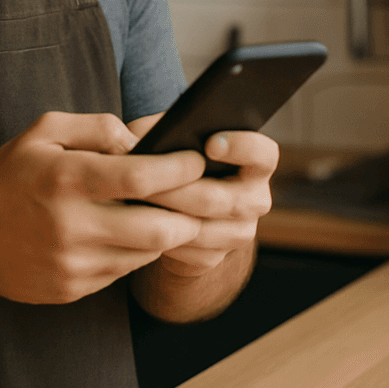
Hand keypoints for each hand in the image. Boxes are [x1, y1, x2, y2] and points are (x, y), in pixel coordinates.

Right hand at [0, 111, 205, 305]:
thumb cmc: (9, 175)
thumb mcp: (44, 131)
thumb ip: (96, 126)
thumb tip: (142, 140)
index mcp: (65, 178)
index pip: (142, 176)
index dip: (180, 168)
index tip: (197, 159)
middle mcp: (71, 225)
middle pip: (159, 228)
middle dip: (190, 212)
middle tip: (199, 195)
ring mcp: (73, 262)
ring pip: (147, 253)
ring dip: (166, 232)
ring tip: (167, 211)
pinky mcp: (73, 288)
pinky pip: (124, 270)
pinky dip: (137, 250)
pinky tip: (130, 232)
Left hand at [129, 118, 277, 278]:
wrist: (176, 208)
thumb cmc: (173, 159)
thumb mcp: (165, 137)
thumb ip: (153, 130)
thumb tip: (125, 133)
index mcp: (255, 162)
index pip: (263, 154)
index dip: (242, 148)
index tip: (211, 144)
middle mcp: (255, 199)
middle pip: (220, 198)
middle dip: (177, 190)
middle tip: (143, 182)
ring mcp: (240, 232)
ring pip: (202, 230)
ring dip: (165, 217)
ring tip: (134, 203)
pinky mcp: (217, 257)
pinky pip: (189, 253)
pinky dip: (163, 240)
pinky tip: (140, 227)